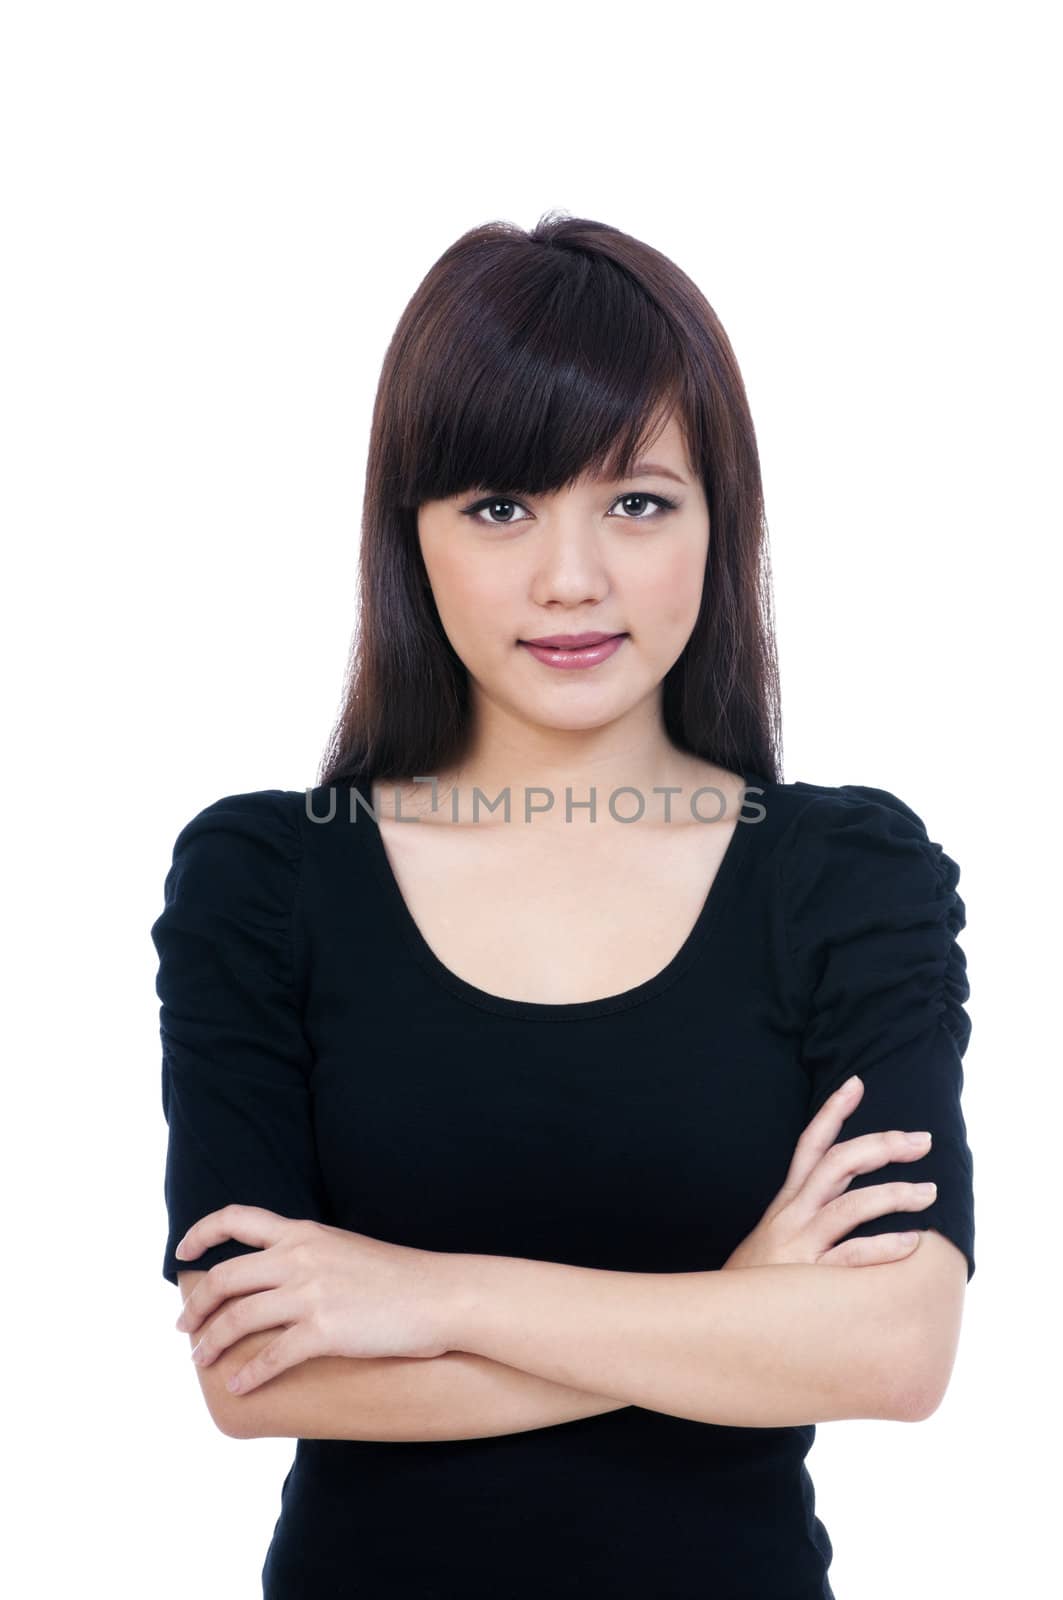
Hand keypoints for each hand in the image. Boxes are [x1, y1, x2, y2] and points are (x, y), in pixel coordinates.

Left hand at [173, 1205, 458, 1393]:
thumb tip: (277, 1277)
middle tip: (184, 1328)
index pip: (236, 1218)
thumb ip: (308, 1254)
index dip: (200, 1233)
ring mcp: (310, 1293)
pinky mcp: (324, 1331)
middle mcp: (299, 1257)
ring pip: (238, 1319)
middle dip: (196, 1306)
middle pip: (225, 1278)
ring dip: (211, 1343)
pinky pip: (271, 1357)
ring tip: (201, 1361)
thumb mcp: (344, 1248)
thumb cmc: (400, 1277)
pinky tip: (238, 1386)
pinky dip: (248, 1374)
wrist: (441, 1295)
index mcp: (303, 1232)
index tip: (182, 1255)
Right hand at [722, 1075, 936, 1269]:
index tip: (857, 1083)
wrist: (718, 1320)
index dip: (832, 1111)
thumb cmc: (757, 1282)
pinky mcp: (807, 1279)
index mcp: (787, 1202)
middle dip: (882, 1146)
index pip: (810, 1144)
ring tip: (929, 1191)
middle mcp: (792, 1215)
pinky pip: (850, 1257)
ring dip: (894, 1194)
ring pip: (850, 1206)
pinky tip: (911, 1243)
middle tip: (922, 1140)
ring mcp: (799, 1244)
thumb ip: (807, 1217)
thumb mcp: (774, 1237)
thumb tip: (845, 1200)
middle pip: (838, 1163)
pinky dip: (882, 1247)